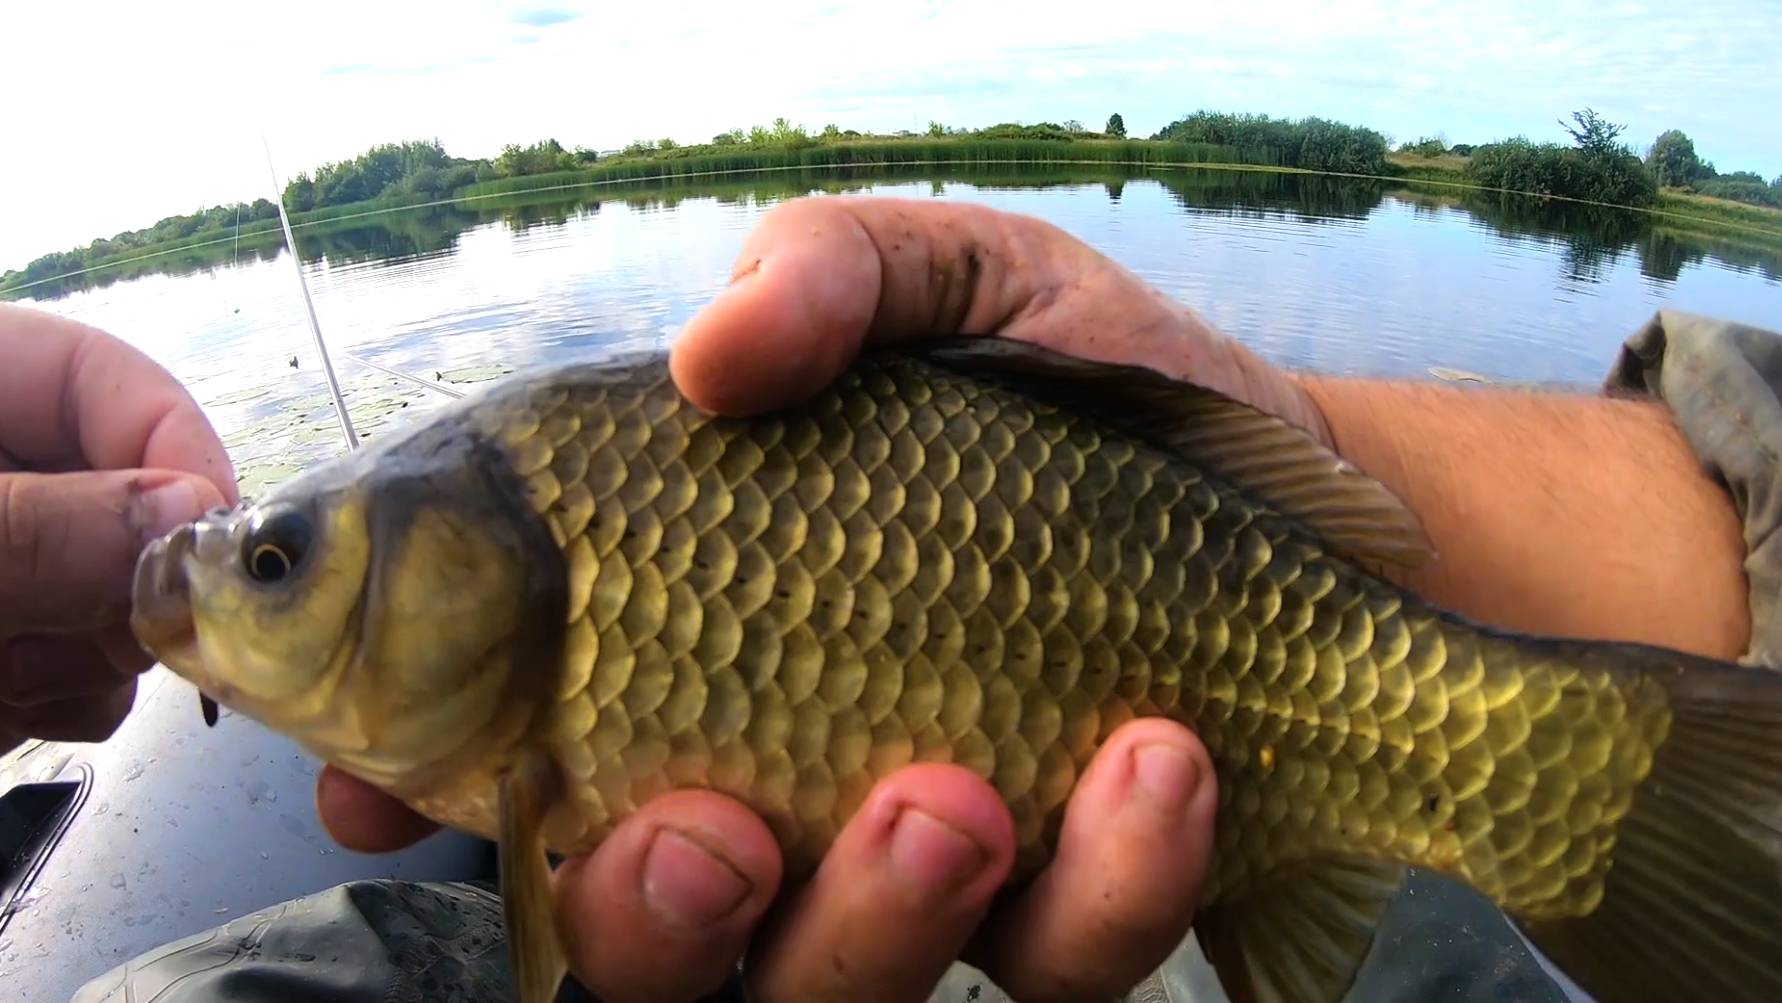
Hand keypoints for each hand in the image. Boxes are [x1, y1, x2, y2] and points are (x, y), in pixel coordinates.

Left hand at [0, 303, 235, 751]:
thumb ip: (40, 528)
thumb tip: (200, 518)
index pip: (105, 380)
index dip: (174, 452)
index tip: (220, 546)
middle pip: (124, 504)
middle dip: (130, 585)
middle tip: (105, 638)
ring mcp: (1, 572)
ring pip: (106, 601)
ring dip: (80, 660)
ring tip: (3, 680)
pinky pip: (68, 673)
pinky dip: (49, 703)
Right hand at [321, 195, 1282, 1001]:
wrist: (1308, 524)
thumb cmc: (1094, 400)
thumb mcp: (960, 280)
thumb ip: (830, 272)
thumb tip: (719, 348)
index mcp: (702, 637)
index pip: (506, 737)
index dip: (418, 782)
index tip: (383, 791)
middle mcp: (784, 782)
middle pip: (645, 933)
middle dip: (648, 919)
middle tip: (708, 828)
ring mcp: (928, 879)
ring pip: (832, 987)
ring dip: (876, 915)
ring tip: (960, 792)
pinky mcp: (1075, 922)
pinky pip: (1056, 968)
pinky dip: (1106, 879)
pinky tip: (1166, 760)